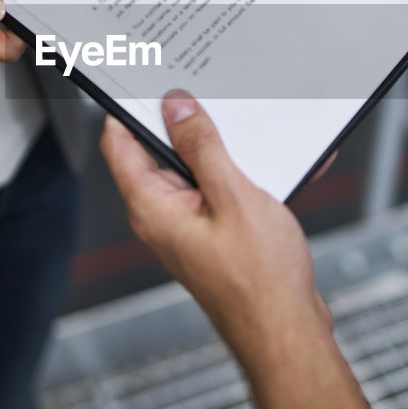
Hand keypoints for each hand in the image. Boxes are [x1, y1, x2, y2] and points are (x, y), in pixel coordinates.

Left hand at [100, 90, 327, 353]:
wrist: (288, 333)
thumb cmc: (260, 282)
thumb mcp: (233, 198)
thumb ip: (202, 148)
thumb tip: (177, 107)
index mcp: (153, 207)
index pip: (119, 142)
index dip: (129, 105)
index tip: (146, 75)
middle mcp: (164, 216)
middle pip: (160, 150)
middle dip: (186, 119)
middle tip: (208, 87)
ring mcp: (190, 226)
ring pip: (198, 167)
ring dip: (225, 146)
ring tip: (251, 125)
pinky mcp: (217, 233)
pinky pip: (223, 188)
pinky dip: (245, 172)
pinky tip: (277, 163)